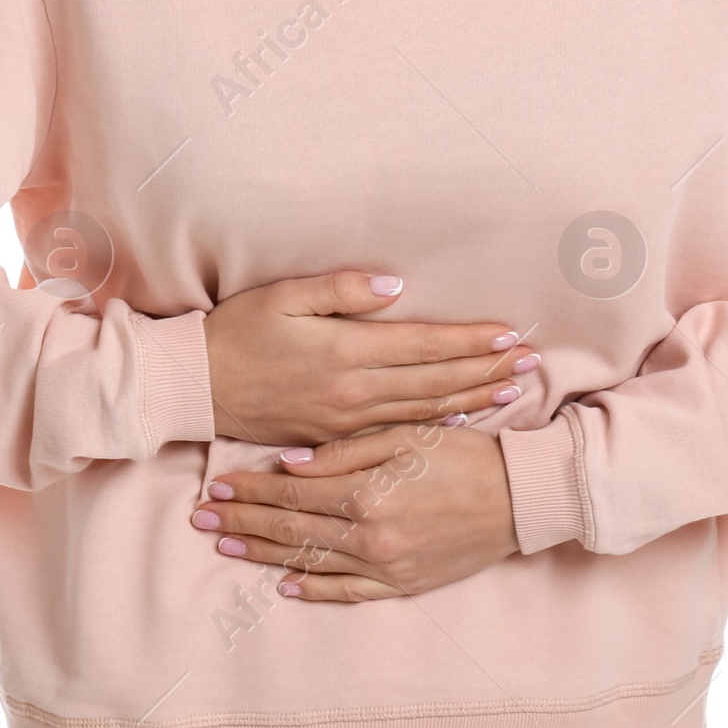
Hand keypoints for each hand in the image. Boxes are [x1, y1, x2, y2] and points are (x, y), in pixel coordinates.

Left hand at [190, 421, 519, 599]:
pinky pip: (346, 592)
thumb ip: (344, 451)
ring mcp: (385, 566)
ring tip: (225, 547)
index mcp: (367, 493)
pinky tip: (284, 584)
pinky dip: (313, 589)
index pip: (291, 495)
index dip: (250, 491)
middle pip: (290, 531)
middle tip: (202, 519)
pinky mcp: (402, 584)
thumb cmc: (464, 453)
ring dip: (263, 554)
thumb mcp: (405, 435)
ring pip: (309, 562)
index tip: (217, 486)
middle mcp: (369, 536)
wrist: (518, 498)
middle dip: (242, 523)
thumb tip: (289, 464)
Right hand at [202, 270, 536, 445]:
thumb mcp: (284, 297)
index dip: (470, 343)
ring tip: (512, 390)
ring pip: (424, 413)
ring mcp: (346, 423)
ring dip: (472, 400)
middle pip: (435, 384)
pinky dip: (436, 425)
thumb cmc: (237, 333)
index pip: (424, 347)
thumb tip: (395, 287)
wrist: (196, 388)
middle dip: (486, 372)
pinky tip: (461, 420)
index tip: (509, 335)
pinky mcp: (335, 441)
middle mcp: (354, 393)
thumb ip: (342, 290)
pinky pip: (398, 434)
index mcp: (345, 353)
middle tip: (531, 363)